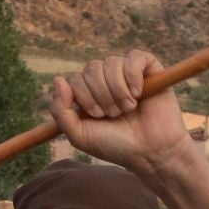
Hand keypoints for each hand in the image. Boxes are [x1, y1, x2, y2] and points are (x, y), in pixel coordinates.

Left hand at [48, 50, 191, 173]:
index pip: (75, 79)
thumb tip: (58, 79)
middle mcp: (106, 81)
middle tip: (114, 114)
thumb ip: (61, 111)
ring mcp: (127, 74)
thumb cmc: (115, 144)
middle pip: (92, 68)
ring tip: (128, 108)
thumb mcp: (79, 135)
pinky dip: (133, 76)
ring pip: (112, 63)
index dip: (84, 95)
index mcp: (89, 94)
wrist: (150, 151)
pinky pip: (134, 57)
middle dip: (101, 94)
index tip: (98, 115)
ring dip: (117, 89)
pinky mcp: (149, 69)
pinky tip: (138, 94)